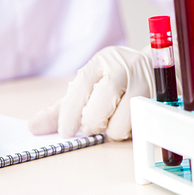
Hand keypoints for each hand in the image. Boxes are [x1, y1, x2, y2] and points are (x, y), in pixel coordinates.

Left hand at [28, 46, 153, 139]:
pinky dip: (130, 131)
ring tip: (112, 123)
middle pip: (98, 109)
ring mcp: (143, 82)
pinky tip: (128, 122)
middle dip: (91, 125)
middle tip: (91, 126)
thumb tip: (33, 127)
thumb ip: (59, 109)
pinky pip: (140, 126)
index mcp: (98, 63)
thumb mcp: (84, 89)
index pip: (79, 90)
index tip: (66, 131)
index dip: (69, 115)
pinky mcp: (160, 98)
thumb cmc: (111, 81)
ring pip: (120, 122)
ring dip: (112, 131)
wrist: (153, 65)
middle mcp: (121, 68)